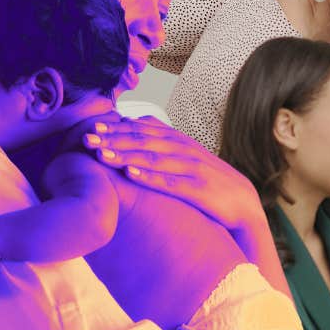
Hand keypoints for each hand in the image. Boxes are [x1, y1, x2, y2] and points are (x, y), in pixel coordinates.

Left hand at [84, 116, 262, 231]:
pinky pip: (170, 182)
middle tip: (87, 139)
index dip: (118, 127)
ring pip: (154, 158)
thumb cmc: (209, 182)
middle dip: (114, 139)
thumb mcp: (186, 158)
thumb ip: (163, 145)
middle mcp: (185, 150)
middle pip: (144, 141)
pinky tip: (130, 174)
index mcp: (180, 141)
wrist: (242, 203)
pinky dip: (149, 177)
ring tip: (102, 154)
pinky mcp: (198, 190)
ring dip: (126, 155)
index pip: (144, 129)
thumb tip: (133, 130)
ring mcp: (192, 169)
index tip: (92, 126)